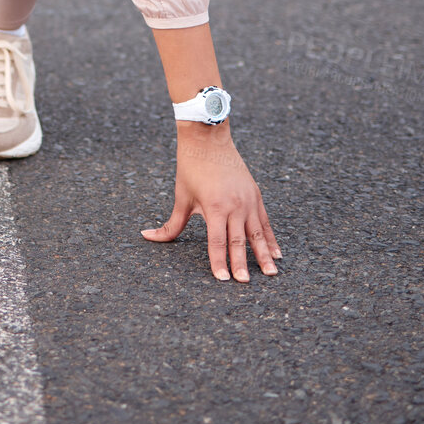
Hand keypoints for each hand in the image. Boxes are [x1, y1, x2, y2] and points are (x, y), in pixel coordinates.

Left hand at [141, 122, 280, 280]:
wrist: (209, 139)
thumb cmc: (191, 168)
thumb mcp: (181, 197)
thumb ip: (170, 224)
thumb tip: (147, 236)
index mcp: (214, 207)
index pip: (217, 242)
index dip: (219, 262)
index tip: (222, 279)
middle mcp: (234, 206)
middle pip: (238, 242)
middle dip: (241, 265)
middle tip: (244, 284)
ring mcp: (247, 200)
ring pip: (257, 234)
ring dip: (263, 256)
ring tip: (270, 274)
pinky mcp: (255, 195)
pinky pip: (265, 222)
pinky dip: (271, 238)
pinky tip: (277, 254)